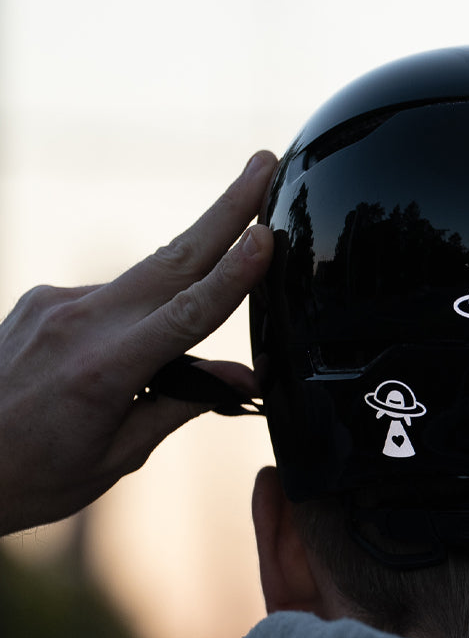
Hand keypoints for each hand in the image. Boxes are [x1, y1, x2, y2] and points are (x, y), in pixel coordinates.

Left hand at [0, 150, 276, 535]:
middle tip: (264, 163)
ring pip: (145, 281)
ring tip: (210, 293)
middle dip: (226, 209)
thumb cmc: (34, 474)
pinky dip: (140, 314)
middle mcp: (78, 323)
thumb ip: (180, 403)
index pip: (188, 313)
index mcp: (104, 370)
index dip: (234, 274)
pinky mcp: (41, 301)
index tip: (265, 234)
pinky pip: (112, 297)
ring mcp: (55, 304)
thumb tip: (240, 378)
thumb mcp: (119, 455)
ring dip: (189, 276)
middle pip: (172, 258)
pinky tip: (130, 350)